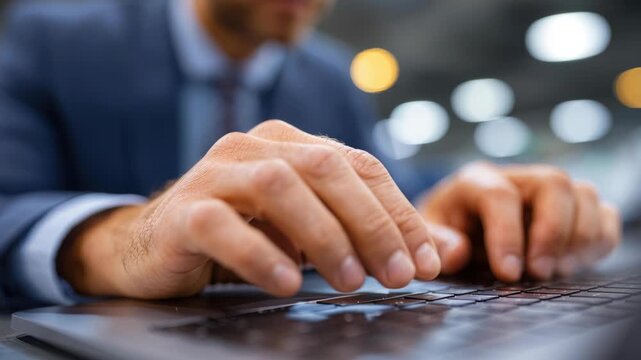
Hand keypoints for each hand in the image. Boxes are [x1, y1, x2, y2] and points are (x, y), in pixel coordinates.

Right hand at [58, 120, 440, 298]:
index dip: (399, 212)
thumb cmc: (241, 235)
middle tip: (398, 275)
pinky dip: (260, 254)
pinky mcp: (183, 210)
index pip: (358, 166)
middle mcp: (254, 147)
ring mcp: (215, 173)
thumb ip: (367, 235)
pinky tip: (288, 282)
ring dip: (324, 236)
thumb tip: (440, 256)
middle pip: (326, 169)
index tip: (427, 261)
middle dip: (371, 224)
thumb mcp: (308, 230)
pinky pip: (222, 225)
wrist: (154, 245)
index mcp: (290, 143)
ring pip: (279, 187)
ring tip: (351, 281)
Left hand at [418, 162, 620, 281]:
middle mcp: (515, 178)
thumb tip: (457, 251)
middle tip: (539, 272)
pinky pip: (603, 213)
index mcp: (475, 181)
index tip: (507, 274)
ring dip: (578, 238)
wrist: (456, 229)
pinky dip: (599, 239)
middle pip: (554, 183)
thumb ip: (435, 243)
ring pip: (583, 194)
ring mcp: (545, 191)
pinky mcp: (570, 209)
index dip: (507, 235)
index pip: (499, 195)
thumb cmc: (441, 233)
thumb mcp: (424, 237)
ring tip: (554, 272)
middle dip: (552, 232)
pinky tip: (573, 264)